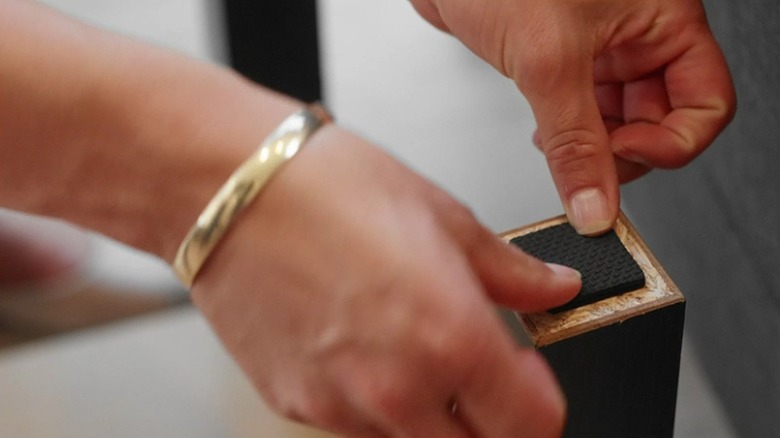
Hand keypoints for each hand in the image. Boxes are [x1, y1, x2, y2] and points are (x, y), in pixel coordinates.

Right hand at [191, 126, 580, 437]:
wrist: (226, 189)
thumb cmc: (325, 186)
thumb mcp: (440, 215)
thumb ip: (509, 271)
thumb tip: (553, 289)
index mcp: (450, 336)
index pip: (532, 427)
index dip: (541, 405)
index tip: (531, 377)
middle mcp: (398, 387)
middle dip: (490, 421)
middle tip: (480, 372)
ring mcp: (341, 406)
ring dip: (431, 414)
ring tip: (411, 347)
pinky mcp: (296, 404)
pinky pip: (356, 426)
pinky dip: (374, 404)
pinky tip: (361, 346)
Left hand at [411, 0, 735, 234]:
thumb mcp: (548, 59)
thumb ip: (573, 141)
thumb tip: (594, 203)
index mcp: (663, 20)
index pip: (706, 104)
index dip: (672, 143)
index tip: (623, 154)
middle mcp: (638, 37)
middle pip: (663, 120)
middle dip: (627, 152)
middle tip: (589, 165)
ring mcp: (602, 51)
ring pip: (621, 122)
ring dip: (594, 149)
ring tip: (561, 150)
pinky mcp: (563, 61)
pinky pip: (584, 115)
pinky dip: (568, 137)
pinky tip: (546, 138)